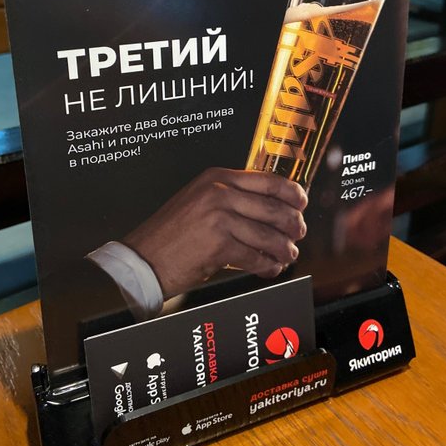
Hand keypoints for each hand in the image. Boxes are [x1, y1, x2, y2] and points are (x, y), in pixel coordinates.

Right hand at [123, 168, 307, 297]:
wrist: (144, 259)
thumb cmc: (172, 234)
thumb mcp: (200, 200)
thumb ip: (232, 198)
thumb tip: (271, 206)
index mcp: (217, 177)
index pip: (268, 180)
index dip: (292, 193)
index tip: (301, 203)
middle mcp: (219, 193)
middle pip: (274, 207)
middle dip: (293, 224)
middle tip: (298, 234)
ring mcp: (219, 218)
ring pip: (269, 234)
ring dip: (284, 248)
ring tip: (287, 255)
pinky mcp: (218, 244)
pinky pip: (256, 256)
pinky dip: (268, 265)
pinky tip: (269, 268)